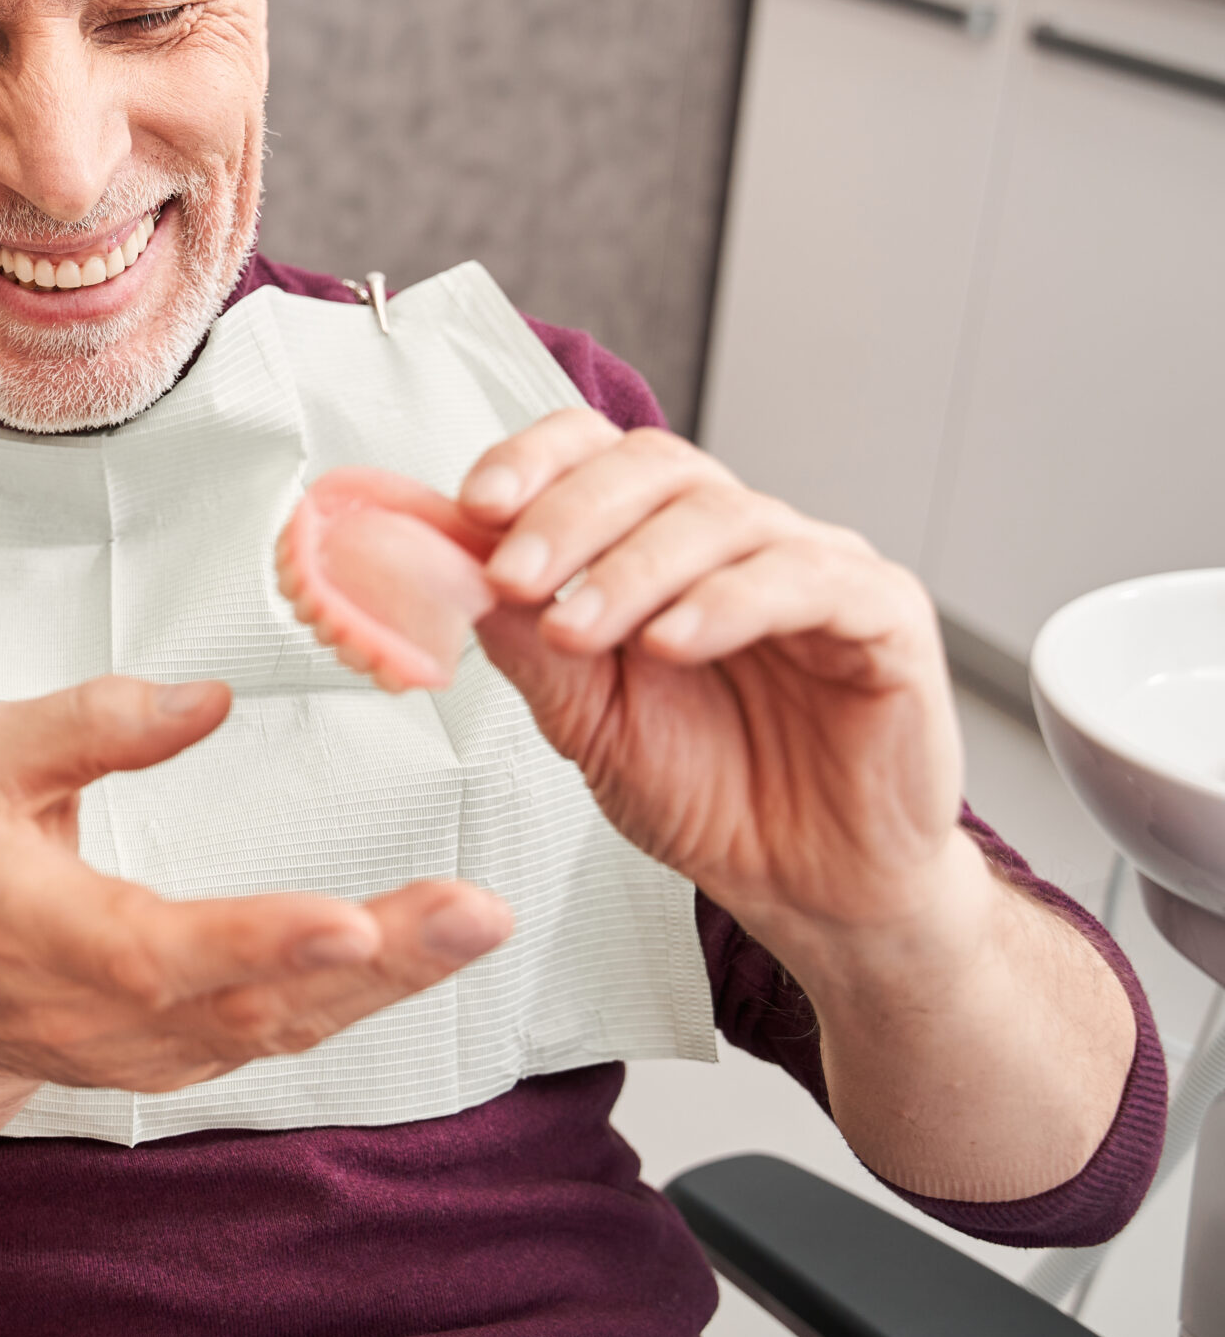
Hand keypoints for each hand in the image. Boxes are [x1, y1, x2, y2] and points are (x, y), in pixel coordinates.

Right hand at [0, 677, 510, 1097]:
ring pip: (291, 1025)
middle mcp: (116, 1014)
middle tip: (473, 912)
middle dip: (378, 961)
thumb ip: (88, 724)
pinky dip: (367, 994)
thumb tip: (206, 699)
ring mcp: (162, 1051)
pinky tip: (432, 949)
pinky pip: (292, 1031)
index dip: (260, 941)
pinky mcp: (197, 1059)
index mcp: (54, 938)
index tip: (349, 920)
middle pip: (259, 1002)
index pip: (163, 951)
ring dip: (396, 979)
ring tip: (477, 922)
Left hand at [457, 410, 967, 944]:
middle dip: (569, 515)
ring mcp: (817, 567)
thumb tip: (450, 570)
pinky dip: (727, 602)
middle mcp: (738, 538)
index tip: (474, 505)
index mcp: (660, 543)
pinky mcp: (885, 616)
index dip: (535, 460)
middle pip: (655, 467)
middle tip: (513, 575)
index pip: (598, 450)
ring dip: (632, 568)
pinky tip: (672, 641)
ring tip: (575, 627)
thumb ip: (527, 643)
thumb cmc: (708, 792)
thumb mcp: (586, 720)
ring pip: (721, 516)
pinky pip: (811, 579)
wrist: (807, 886)